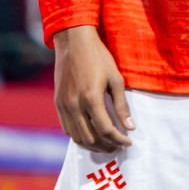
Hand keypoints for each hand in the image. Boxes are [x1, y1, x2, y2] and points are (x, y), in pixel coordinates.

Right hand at [52, 25, 132, 151]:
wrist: (74, 43)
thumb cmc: (99, 58)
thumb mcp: (116, 79)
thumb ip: (122, 105)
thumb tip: (130, 127)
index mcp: (91, 98)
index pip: (106, 129)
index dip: (119, 139)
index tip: (129, 142)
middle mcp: (74, 105)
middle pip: (90, 138)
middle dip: (106, 146)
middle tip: (119, 146)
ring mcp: (63, 106)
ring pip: (76, 137)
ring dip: (92, 145)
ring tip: (107, 144)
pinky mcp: (58, 104)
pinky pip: (67, 128)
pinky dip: (79, 136)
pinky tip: (91, 134)